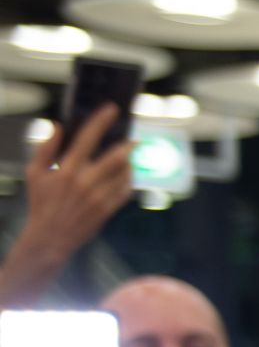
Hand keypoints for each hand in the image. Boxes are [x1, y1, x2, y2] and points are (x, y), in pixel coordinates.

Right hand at [14, 105, 135, 277]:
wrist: (50, 237)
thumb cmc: (41, 203)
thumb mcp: (34, 173)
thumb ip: (45, 148)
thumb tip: (58, 127)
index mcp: (67, 169)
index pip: (88, 138)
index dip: (101, 122)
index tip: (112, 109)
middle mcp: (86, 181)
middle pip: (116, 157)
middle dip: (129, 146)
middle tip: (134, 139)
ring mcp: (99, 197)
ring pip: (124, 174)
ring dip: (129, 164)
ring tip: (129, 158)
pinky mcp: (107, 210)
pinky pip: (125, 191)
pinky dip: (128, 181)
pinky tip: (125, 176)